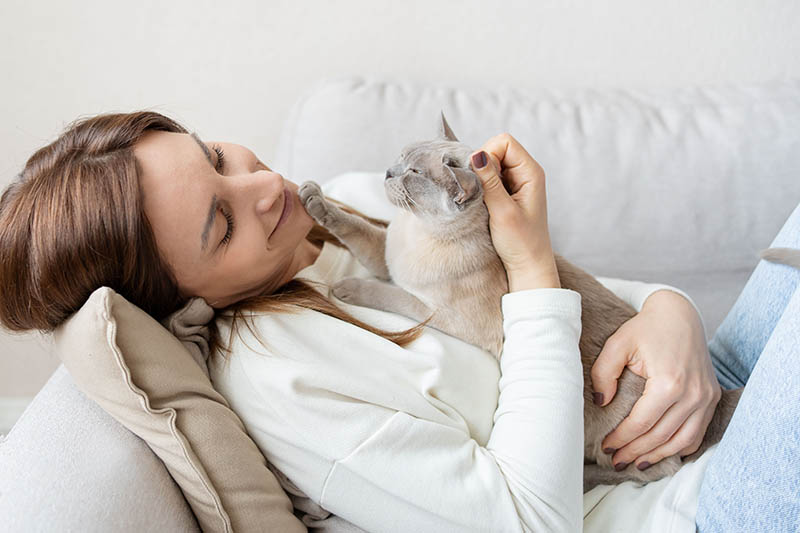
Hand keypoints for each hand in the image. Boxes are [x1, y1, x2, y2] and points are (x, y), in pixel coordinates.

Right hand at [469, 133, 559, 290]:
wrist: (528, 265)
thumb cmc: (521, 242)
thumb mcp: (502, 211)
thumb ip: (489, 182)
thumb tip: (476, 155)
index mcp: (531, 172)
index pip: (504, 142)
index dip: (488, 154)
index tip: (482, 179)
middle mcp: (525, 173)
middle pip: (496, 149)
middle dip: (482, 165)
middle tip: (481, 192)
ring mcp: (515, 182)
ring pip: (490, 164)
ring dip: (481, 178)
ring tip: (482, 200)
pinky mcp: (507, 192)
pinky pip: (489, 178)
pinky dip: (482, 186)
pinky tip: (483, 203)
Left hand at [591, 290, 721, 469]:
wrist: (679, 314)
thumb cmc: (645, 328)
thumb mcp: (617, 344)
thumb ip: (604, 373)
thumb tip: (602, 403)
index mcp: (669, 382)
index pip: (642, 423)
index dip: (622, 438)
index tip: (605, 446)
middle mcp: (693, 394)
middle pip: (661, 436)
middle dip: (636, 452)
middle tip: (616, 460)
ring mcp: (707, 397)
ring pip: (683, 441)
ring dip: (659, 455)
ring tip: (636, 462)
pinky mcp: (712, 396)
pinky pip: (698, 432)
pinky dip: (681, 447)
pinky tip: (662, 452)